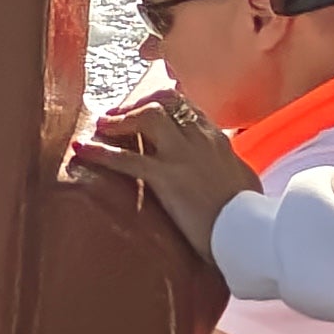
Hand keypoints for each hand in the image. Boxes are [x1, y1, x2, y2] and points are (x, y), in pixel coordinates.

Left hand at [75, 91, 262, 258]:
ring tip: (100, 125)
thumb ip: (229, 168)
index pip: (188, 108)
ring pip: (148, 118)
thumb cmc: (251, 213)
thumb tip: (228, 169)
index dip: (163, 103)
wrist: (251, 230)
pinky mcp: (166, 177)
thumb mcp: (244, 181)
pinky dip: (101, 153)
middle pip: (166, 103)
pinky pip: (127, 159)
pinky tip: (82, 150)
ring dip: (120, 119)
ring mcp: (182, 156)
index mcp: (219, 141)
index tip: (147, 106)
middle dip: (138, 104)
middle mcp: (200, 139)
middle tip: (117, 114)